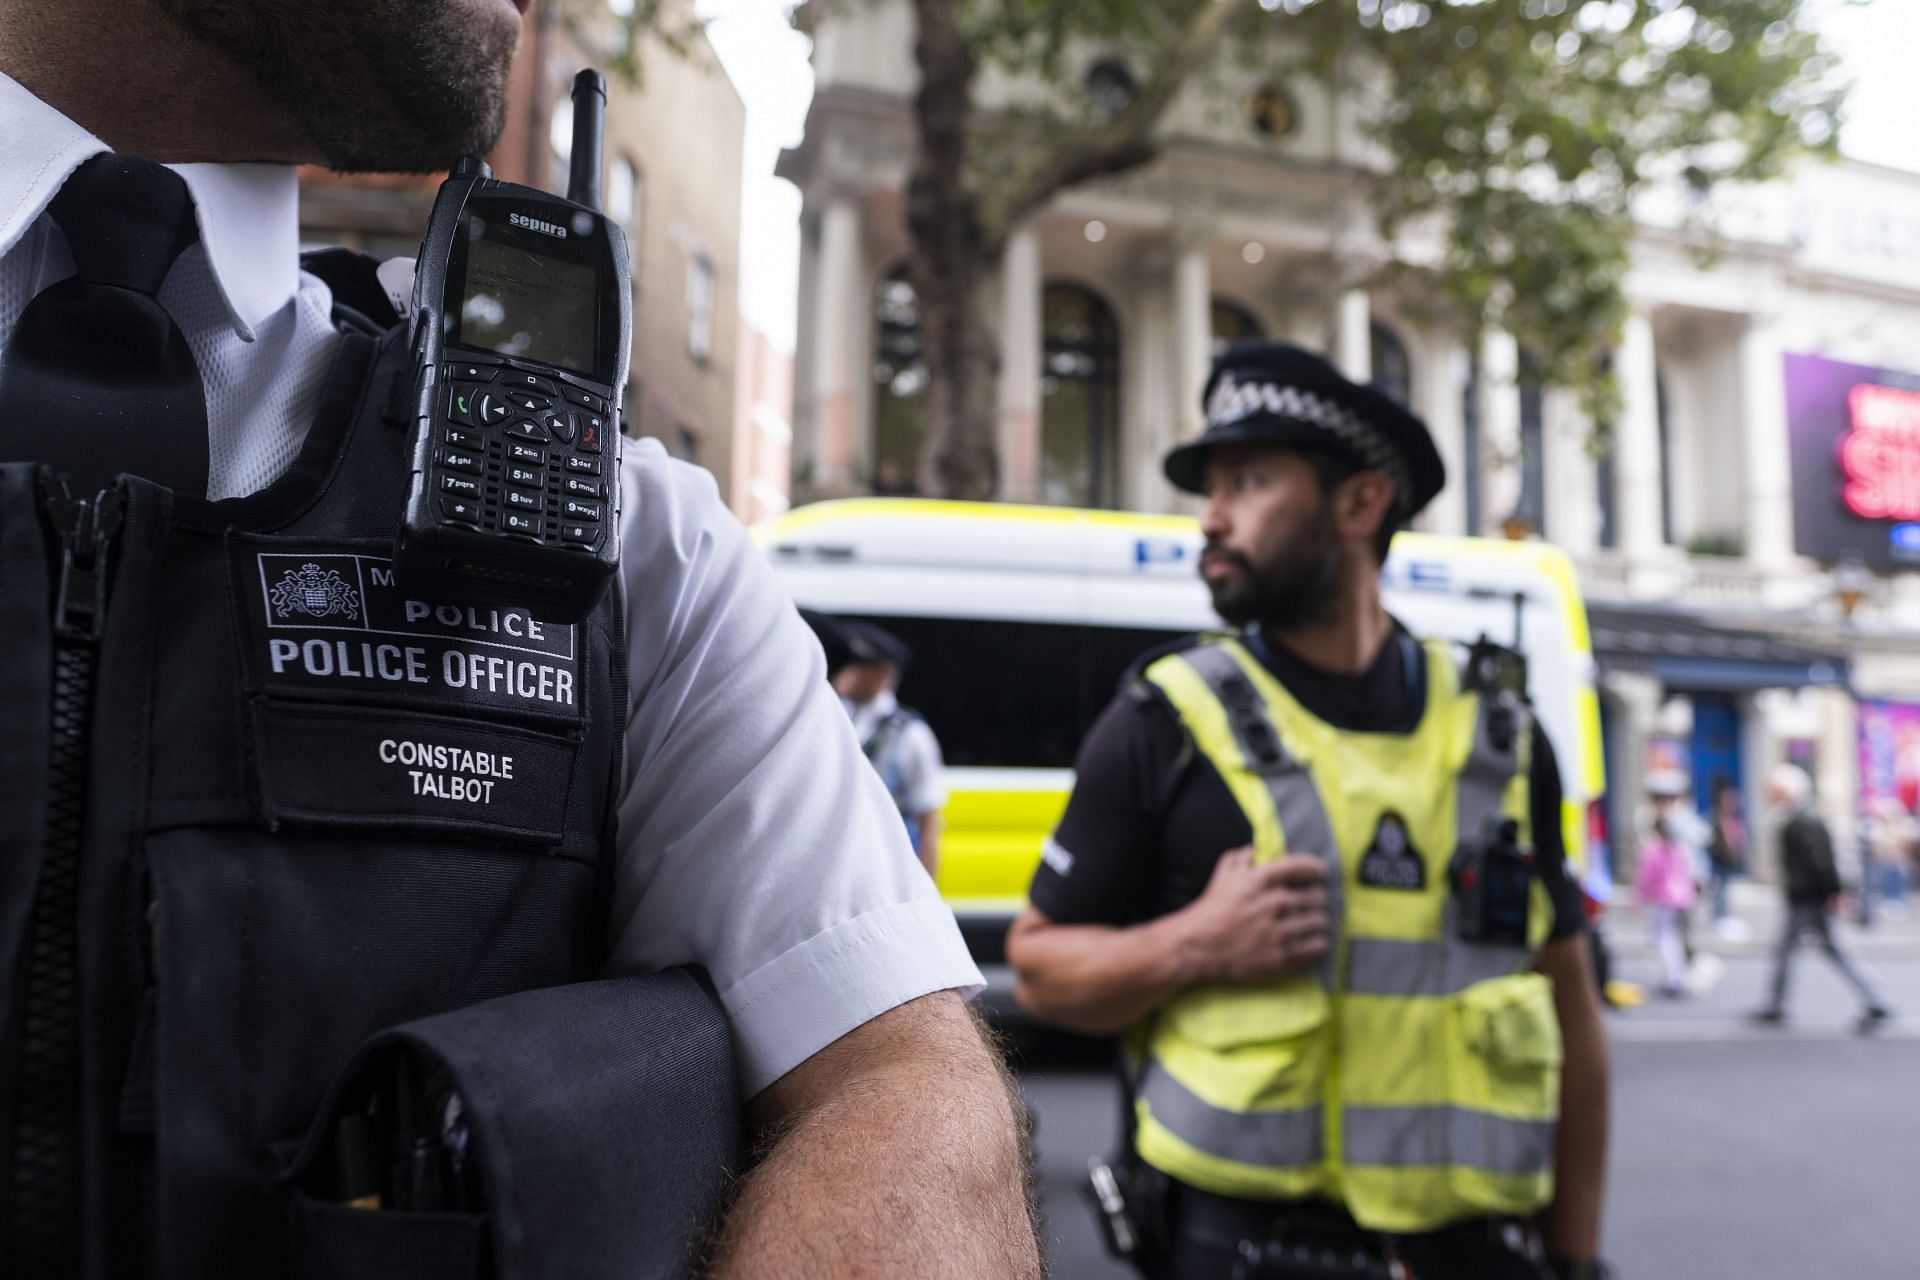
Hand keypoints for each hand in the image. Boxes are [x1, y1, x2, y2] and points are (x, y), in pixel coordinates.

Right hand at [1177, 846, 1329, 983]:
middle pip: (1319, 896)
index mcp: (1262, 880)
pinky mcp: (1284, 956)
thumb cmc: (1212, 909)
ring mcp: (1281, 931)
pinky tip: (1312, 942)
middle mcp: (1276, 903)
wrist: (1198, 946)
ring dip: (1319, 922)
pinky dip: (1319, 943)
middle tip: (1312, 904)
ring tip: (1312, 924)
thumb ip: (1241, 857)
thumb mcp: (1224, 874)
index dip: (1317, 871)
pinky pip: (1319, 946)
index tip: (1319, 876)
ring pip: (1322, 922)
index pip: (1306, 868)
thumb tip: (1256, 850)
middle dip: (1317, 899)